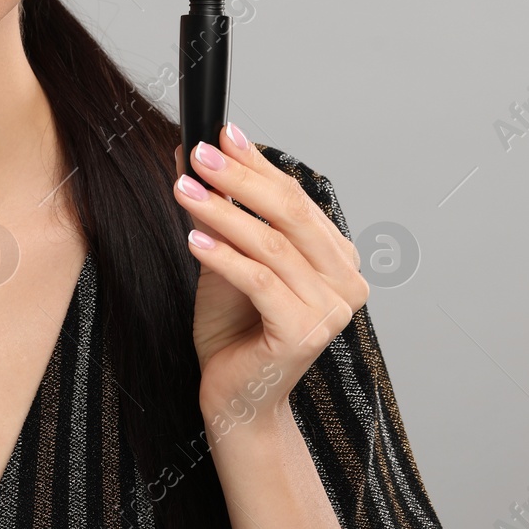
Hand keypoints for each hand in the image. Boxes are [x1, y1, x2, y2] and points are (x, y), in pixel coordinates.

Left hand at [173, 128, 369, 423]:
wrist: (235, 395)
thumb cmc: (235, 329)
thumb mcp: (223, 258)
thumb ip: (219, 213)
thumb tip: (192, 157)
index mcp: (336, 257)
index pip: (295, 198)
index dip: (256, 164)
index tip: (220, 133)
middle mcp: (346, 280)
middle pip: (290, 214)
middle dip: (240, 179)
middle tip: (198, 153)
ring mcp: (330, 309)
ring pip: (272, 245)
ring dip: (222, 213)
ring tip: (183, 190)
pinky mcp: (304, 333)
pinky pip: (261, 282)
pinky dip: (225, 257)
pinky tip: (193, 239)